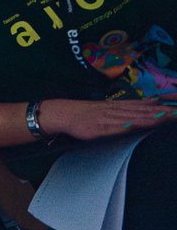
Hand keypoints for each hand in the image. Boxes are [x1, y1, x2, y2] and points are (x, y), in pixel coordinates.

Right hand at [38, 97, 174, 140]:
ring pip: (129, 118)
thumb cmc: (87, 112)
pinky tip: (134, 125)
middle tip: (174, 114)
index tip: (173, 109)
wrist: (63, 113)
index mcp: (119, 106)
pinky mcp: (97, 129)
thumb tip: (153, 100)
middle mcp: (114, 111)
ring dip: (146, 118)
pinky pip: (113, 127)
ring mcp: (106, 119)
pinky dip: (124, 125)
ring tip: (162, 118)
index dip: (158, 108)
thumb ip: (131, 105)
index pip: (142, 106)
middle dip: (158, 114)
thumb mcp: (110, 106)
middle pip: (140, 112)